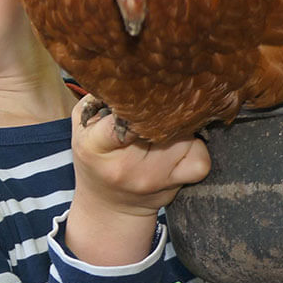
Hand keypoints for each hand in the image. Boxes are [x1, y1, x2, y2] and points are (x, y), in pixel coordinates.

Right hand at [62, 94, 210, 263]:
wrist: (109, 208)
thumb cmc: (95, 159)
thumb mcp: (82, 127)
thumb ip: (98, 99)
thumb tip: (128, 74)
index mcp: (96, 147)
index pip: (119, 124)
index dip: (135, 105)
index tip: (140, 94)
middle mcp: (126, 166)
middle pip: (158, 123)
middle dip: (161, 109)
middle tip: (156, 105)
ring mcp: (154, 179)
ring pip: (184, 136)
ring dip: (179, 126)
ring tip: (165, 126)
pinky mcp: (176, 185)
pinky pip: (200, 158)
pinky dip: (196, 147)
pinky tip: (182, 145)